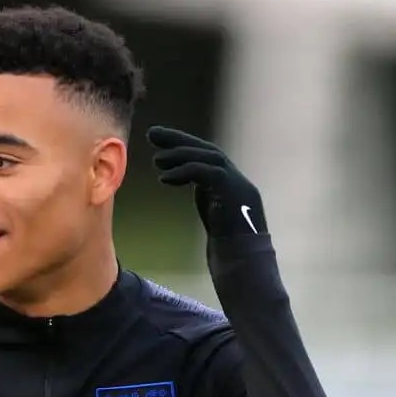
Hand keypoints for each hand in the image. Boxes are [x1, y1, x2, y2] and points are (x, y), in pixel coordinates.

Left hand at [147, 125, 266, 238]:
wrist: (243, 263)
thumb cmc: (227, 247)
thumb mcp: (213, 212)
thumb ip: (205, 192)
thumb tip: (184, 179)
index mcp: (232, 182)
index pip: (207, 155)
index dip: (184, 143)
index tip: (159, 138)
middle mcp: (237, 179)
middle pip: (207, 150)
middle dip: (179, 140)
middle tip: (152, 133)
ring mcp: (238, 184)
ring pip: (208, 157)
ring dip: (179, 154)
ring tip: (156, 160)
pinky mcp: (232, 191)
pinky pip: (206, 172)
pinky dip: (184, 170)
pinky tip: (164, 178)